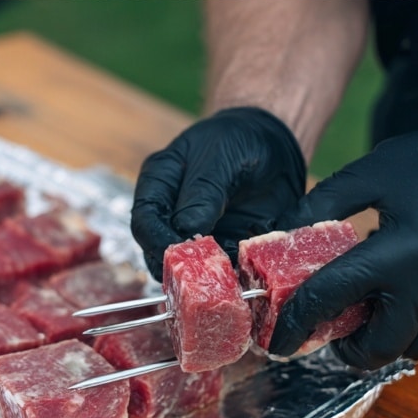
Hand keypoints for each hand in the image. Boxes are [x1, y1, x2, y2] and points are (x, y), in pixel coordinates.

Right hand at [131, 107, 305, 280]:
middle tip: (206, 275)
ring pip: (189, 267)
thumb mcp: (220, 156)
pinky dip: (233, 276)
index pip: (144, 220)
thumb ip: (203, 192)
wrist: (273, 143)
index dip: (156, 242)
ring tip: (230, 279)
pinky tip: (248, 276)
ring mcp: (197, 233)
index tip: (181, 254)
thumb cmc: (238, 139)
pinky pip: (221, 269)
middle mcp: (171, 212)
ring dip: (207, 277)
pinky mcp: (224, 246)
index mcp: (159, 183)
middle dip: (180, 267)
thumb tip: (186, 232)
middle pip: (159, 251)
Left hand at [268, 116, 417, 368]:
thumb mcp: (375, 172)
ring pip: (405, 347)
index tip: (276, 338)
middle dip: (344, 341)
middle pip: (373, 347)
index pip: (333, 298)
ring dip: (379, 331)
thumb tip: (282, 231)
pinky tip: (408, 288)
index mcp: (402, 253)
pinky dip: (412, 323)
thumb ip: (324, 204)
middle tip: (331, 318)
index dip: (297, 320)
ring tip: (372, 293)